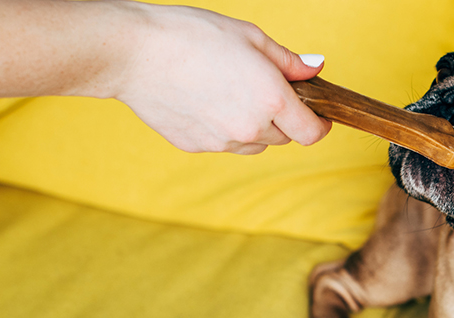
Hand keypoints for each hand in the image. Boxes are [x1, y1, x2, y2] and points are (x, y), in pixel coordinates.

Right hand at [111, 3, 331, 153]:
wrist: (134, 53)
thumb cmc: (193, 35)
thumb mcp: (250, 37)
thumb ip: (289, 60)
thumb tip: (316, 69)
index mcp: (272, 100)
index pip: (312, 133)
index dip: (319, 124)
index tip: (318, 114)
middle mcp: (251, 128)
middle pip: (284, 138)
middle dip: (283, 118)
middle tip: (263, 88)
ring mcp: (222, 142)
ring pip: (254, 144)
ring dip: (255, 126)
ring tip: (230, 91)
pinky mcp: (197, 147)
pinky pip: (224, 143)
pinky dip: (224, 128)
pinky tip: (204, 99)